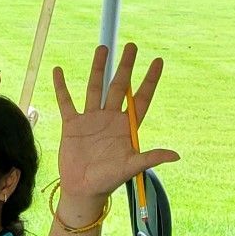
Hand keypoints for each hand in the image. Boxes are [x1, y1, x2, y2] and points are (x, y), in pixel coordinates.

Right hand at [51, 42, 178, 211]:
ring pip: (95, 88)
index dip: (150, 80)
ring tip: (103, 48)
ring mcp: (91, 119)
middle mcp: (110, 118)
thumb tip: (175, 155)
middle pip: (119, 86)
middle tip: (131, 46)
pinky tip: (59, 70)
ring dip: (99, 68)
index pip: (141, 97)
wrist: (83, 189)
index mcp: (126, 126)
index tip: (158, 61)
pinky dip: (62, 87)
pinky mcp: (72, 124)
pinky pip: (66, 102)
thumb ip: (150, 157)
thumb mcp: (130, 167)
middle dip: (126, 66)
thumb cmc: (108, 180)